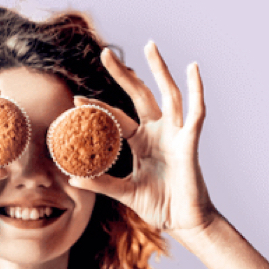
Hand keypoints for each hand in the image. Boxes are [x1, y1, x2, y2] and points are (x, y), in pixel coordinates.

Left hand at [69, 42, 218, 245]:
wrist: (184, 223)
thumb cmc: (159, 206)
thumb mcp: (125, 193)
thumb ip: (102, 183)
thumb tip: (72, 177)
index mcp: (141, 143)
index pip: (116, 118)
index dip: (97, 108)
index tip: (76, 100)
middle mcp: (158, 133)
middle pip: (139, 95)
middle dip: (123, 74)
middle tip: (105, 53)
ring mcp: (174, 134)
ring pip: (167, 94)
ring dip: (159, 70)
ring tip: (149, 46)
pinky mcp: (189, 141)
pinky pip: (195, 112)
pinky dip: (196, 90)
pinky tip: (192, 69)